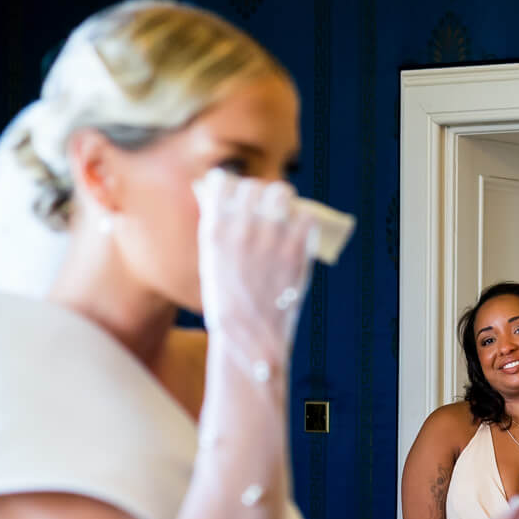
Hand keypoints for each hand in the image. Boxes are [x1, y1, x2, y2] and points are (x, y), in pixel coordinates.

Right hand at [193, 170, 314, 378]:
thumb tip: (225, 198)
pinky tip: (299, 232)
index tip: (237, 193)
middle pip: (255, 185)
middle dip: (260, 194)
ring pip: (282, 192)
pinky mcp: (296, 251)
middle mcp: (241, 229)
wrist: (251, 337)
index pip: (223, 181)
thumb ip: (220, 229)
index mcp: (214, 230)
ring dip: (284, 201)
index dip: (232, 185)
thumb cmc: (229, 301)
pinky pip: (306, 215)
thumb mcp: (212, 261)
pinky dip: (304, 220)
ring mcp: (270, 239)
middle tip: (265, 208)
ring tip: (284, 214)